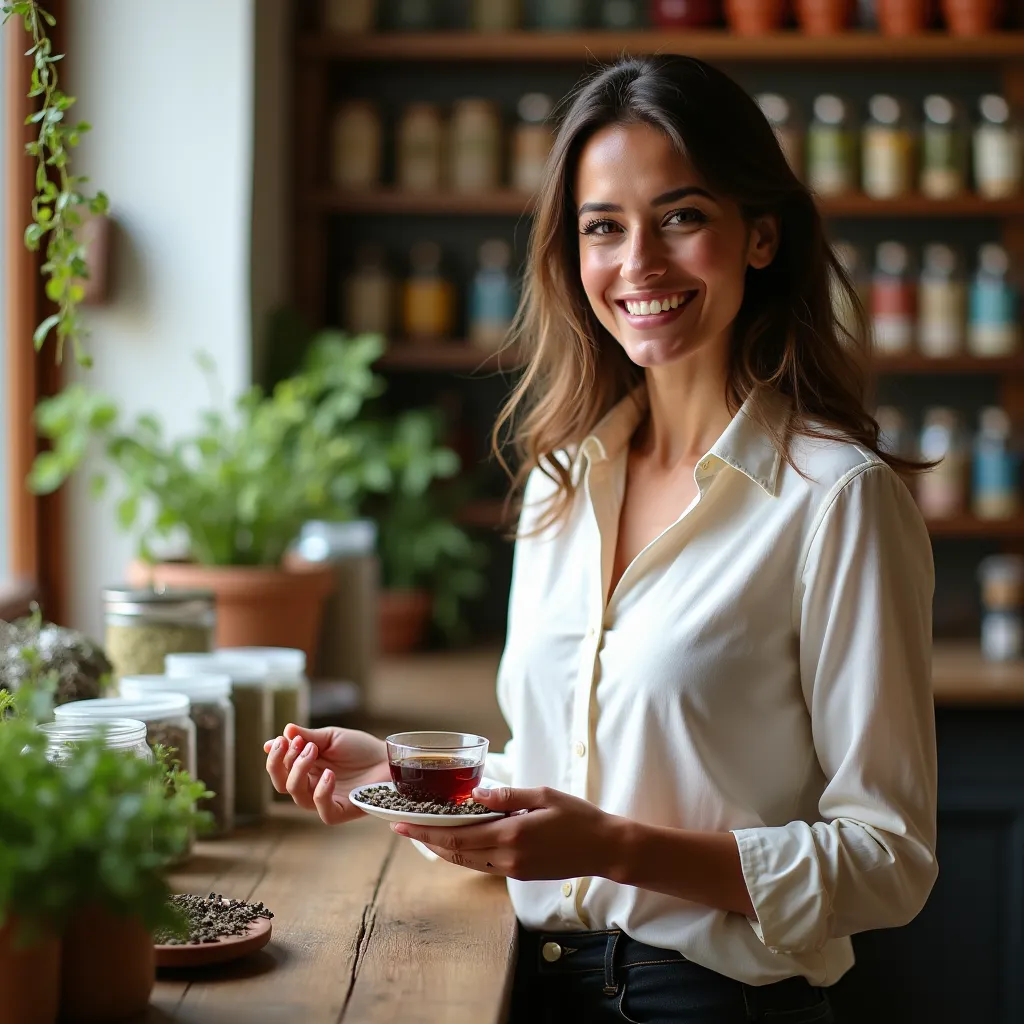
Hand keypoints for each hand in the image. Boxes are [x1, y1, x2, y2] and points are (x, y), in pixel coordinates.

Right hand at [264, 723, 388, 824]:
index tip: (284, 738)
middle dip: (282, 762)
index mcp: (305, 769)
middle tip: (297, 743)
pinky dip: (321, 792)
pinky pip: (323, 811)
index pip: (279, 769)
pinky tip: (329, 774)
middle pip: (281, 784)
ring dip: (300, 771)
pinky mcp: (341, 811)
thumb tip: (283, 731)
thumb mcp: (331, 737)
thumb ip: (308, 736)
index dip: (276, 755)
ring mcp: (325, 800)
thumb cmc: (360, 748)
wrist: (387, 757)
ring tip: (313, 750)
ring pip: (298, 796)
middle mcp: (310, 786)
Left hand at [392, 785, 620, 880]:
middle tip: (401, 828)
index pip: (457, 836)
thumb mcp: (544, 795)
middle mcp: (508, 857)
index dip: (426, 832)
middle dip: (426, 841)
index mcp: (512, 835)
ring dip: (442, 850)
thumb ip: (508, 796)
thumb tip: (476, 793)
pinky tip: (457, 842)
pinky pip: (483, 864)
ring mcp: (513, 870)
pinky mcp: (520, 874)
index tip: (403, 824)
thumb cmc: (578, 817)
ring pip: (467, 862)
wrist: (604, 849)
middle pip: (455, 853)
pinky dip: (464, 854)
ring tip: (423, 835)